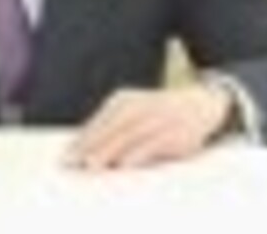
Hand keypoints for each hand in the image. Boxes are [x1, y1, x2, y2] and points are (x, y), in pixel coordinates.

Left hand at [64, 83, 234, 169]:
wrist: (200, 103)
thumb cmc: (158, 115)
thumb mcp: (133, 114)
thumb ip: (112, 129)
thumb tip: (83, 149)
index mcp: (123, 100)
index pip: (98, 122)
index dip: (81, 139)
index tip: (66, 157)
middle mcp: (138, 105)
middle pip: (109, 128)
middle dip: (90, 146)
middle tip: (73, 162)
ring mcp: (157, 117)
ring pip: (127, 136)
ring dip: (108, 150)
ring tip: (92, 165)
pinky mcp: (174, 131)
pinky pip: (152, 144)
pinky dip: (137, 153)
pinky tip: (125, 164)